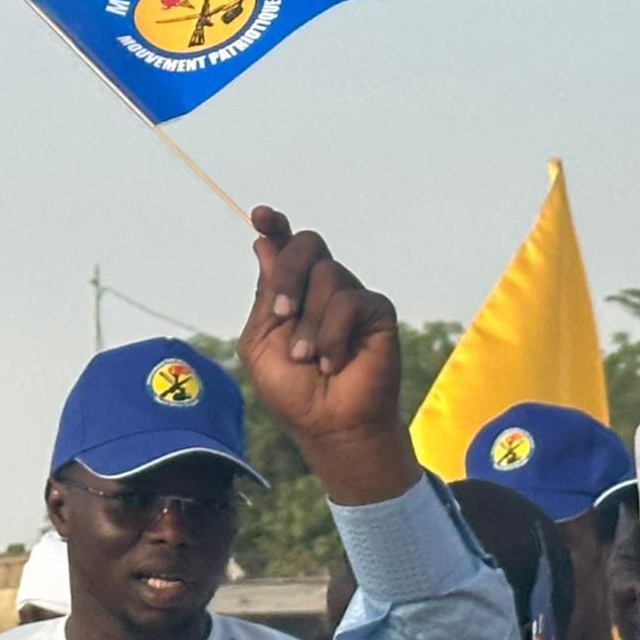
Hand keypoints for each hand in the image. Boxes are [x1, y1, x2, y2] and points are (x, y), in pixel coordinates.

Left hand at [236, 208, 415, 505]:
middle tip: (280, 314)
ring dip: (309, 324)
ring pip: (327, 275)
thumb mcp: (261, 342)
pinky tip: (334, 362)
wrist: (328, 425)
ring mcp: (351, 297)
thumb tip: (264, 243)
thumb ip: (265, 295)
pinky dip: (333, 336)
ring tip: (308, 359)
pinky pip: (350, 301)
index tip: (261, 215)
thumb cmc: (292, 390)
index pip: (285, 248)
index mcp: (291, 293)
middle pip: (307, 245)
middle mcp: (322, 289)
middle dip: (287, 275)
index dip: (275, 227)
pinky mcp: (377, 310)